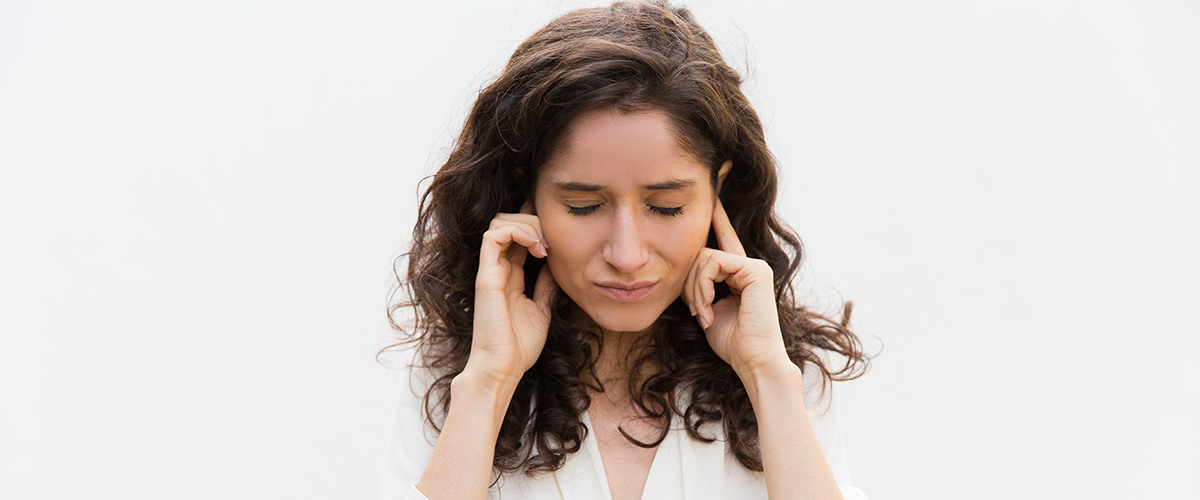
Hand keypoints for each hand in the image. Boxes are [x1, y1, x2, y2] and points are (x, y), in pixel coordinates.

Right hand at [466, 201, 557, 390]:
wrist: (503, 369)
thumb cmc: (519, 347)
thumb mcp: (541, 310)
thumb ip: (545, 288)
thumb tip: (555, 268)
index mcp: (509, 276)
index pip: (516, 236)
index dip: (535, 226)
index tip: (557, 235)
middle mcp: (497, 269)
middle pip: (506, 221)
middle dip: (532, 219)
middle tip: (552, 239)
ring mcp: (490, 271)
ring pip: (498, 222)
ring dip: (526, 223)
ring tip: (544, 243)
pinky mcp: (486, 276)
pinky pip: (494, 236)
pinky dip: (518, 232)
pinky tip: (537, 248)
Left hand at [682, 200, 788, 376]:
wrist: (753, 361)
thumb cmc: (732, 342)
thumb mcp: (708, 309)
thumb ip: (700, 285)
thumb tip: (685, 270)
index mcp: (739, 273)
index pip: (721, 238)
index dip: (716, 215)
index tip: (715, 186)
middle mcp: (749, 265)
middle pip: (701, 253)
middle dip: (688, 282)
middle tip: (693, 310)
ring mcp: (754, 266)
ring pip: (703, 257)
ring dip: (694, 289)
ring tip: (701, 314)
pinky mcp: (755, 270)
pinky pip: (713, 264)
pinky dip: (702, 288)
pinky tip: (706, 310)